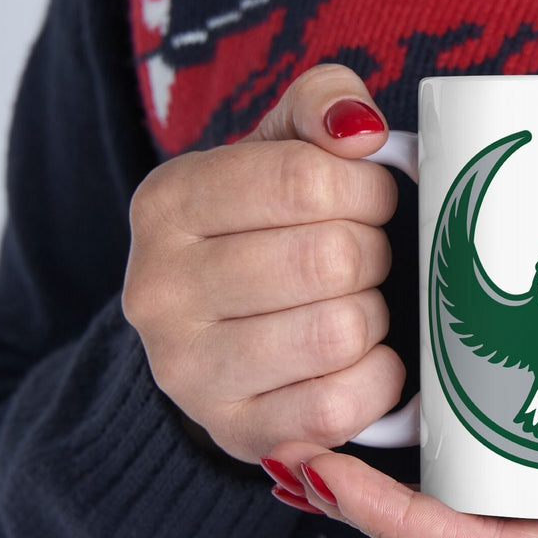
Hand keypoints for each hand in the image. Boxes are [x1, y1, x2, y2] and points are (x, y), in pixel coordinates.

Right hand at [122, 65, 403, 461]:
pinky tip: (363, 360)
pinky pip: (340, 406)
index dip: (367, 190)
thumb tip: (360, 129)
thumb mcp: (279, 149)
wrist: (219, 336)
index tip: (371, 201)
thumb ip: (320, 105)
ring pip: (339, 332)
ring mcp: (190, 372)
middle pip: (330, 259)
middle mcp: (160, 290)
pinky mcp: (237, 432)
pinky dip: (377, 379)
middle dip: (373, 254)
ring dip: (373, 316)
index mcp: (168, 203)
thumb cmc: (264, 232)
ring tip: (356, 306)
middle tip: (364, 259)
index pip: (305, 180)